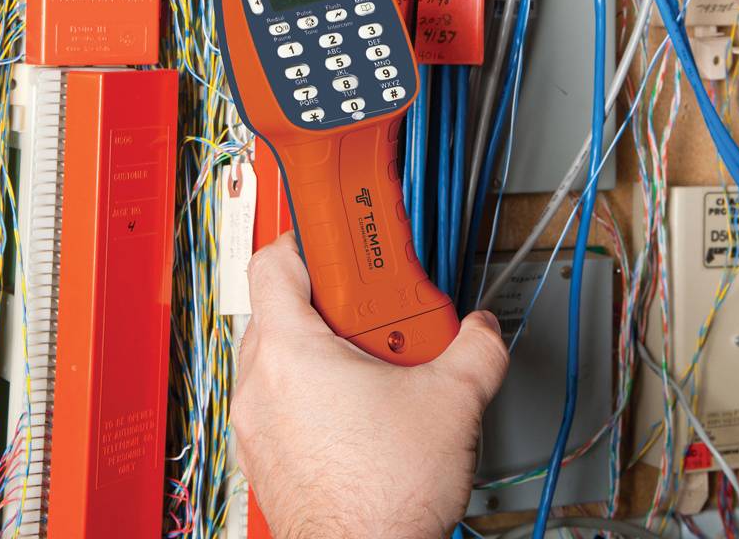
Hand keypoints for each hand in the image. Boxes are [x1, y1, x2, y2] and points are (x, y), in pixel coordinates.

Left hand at [232, 233, 507, 538]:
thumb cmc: (384, 498)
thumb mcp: (452, 402)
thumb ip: (476, 348)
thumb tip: (483, 329)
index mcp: (290, 352)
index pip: (273, 262)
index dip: (306, 240)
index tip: (338, 242)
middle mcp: (258, 383)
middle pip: (279, 307)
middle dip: (330, 302)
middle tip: (374, 314)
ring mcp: (255, 425)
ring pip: (277, 357)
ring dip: (320, 350)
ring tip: (373, 367)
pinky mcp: (264, 459)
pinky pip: (278, 402)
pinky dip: (310, 393)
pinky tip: (360, 413)